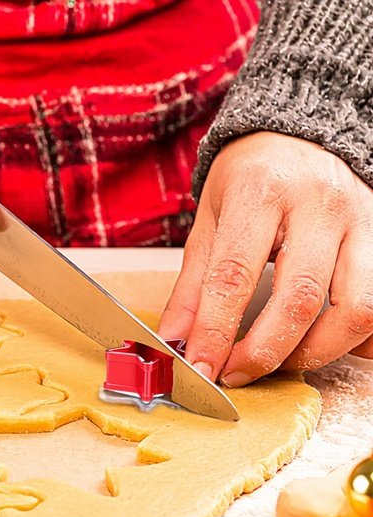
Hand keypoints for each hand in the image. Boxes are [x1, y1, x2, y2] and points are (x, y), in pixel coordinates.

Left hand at [158, 132, 372, 385]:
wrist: (305, 130)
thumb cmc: (252, 177)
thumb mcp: (210, 220)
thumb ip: (192, 286)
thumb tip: (176, 343)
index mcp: (260, 193)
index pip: (234, 275)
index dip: (215, 332)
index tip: (201, 369)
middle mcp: (319, 204)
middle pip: (300, 299)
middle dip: (264, 351)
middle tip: (236, 373)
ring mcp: (363, 218)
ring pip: (358, 308)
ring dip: (316, 351)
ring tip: (281, 360)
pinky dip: (359, 338)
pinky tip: (326, 343)